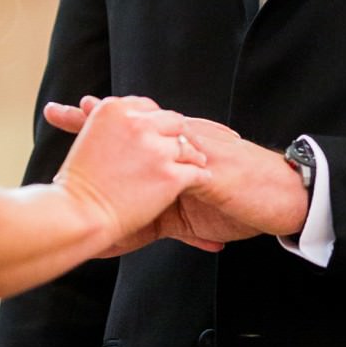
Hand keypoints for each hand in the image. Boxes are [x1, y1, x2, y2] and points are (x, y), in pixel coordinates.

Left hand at [46, 99, 306, 240]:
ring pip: (151, 142)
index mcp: (178, 147)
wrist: (286, 198)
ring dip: (118, 140)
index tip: (66, 112)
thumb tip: (117, 235)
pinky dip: (153, 180)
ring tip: (86, 124)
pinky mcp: (211, 172)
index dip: (100, 122)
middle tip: (59, 111)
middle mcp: (185, 142)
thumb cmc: (241, 201)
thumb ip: (153, 218)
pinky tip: (131, 178)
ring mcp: (198, 153)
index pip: (134, 130)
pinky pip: (176, 175)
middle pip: (135, 127)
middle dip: (96, 120)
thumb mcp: (188, 214)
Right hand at [52, 94, 209, 248]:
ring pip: (188, 146)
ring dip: (193, 156)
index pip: (148, 108)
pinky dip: (200, 178)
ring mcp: (156, 150)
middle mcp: (137, 123)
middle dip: (178, 135)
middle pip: (173, 122)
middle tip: (186, 148)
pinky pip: (197, 172)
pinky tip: (201, 183)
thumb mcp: (89, 139)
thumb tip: (120, 122)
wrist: (77, 214)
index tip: (160, 134)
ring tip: (197, 165)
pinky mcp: (169, 176)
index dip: (157, 123)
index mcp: (114, 109)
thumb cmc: (77, 184)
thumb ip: (112, 127)